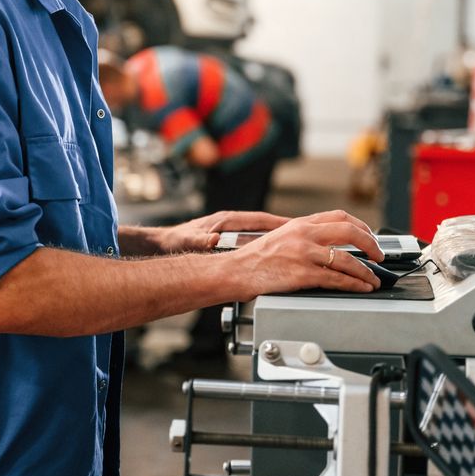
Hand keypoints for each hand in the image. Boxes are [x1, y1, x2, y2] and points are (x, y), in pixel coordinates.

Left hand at [155, 210, 292, 253]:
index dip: (280, 222)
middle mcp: (231, 223)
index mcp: (226, 221)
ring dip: (279, 239)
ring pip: (261, 234)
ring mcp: (231, 230)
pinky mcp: (229, 239)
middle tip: (309, 235)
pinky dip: (266, 246)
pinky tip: (277, 255)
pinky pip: (254, 241)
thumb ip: (200, 241)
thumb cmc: (176, 241)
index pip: (259, 220)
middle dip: (287, 230)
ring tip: (299, 246)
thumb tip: (213, 241)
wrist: (165, 244)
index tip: (299, 226)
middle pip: (266, 226)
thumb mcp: (189, 241)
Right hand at [226, 210, 383, 300]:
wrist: (236, 270)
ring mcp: (303, 254)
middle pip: (349, 231)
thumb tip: (329, 242)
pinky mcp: (302, 274)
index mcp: (300, 223)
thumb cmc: (256, 258)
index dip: (362, 227)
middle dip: (371, 244)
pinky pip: (336, 279)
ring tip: (373, 279)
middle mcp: (304, 234)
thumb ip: (305, 235)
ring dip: (366, 271)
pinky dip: (354, 284)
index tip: (370, 238)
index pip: (340, 216)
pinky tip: (360, 287)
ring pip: (347, 259)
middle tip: (379, 256)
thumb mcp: (282, 236)